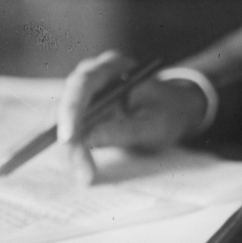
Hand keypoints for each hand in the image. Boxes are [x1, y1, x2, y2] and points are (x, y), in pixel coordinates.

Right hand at [57, 51, 207, 184]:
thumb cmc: (169, 113)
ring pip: (65, 122)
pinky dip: (74, 152)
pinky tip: (83, 171)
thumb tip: (86, 139)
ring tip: (87, 176)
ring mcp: (85, 93)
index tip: (69, 139)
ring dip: (72, 152)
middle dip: (71, 141)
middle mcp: (94, 75)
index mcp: (115, 66)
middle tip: (83, 171)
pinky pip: (70, 132)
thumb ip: (125, 129)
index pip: (84, 83)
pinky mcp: (82, 111)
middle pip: (68, 105)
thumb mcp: (156, 124)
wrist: (176, 111)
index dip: (72, 110)